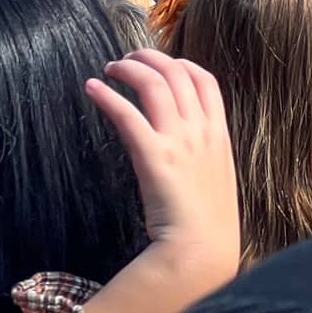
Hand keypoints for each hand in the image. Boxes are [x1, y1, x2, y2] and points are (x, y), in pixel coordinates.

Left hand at [82, 50, 239, 312]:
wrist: (201, 254)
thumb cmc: (208, 226)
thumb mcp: (218, 179)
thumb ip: (205, 153)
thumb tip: (186, 139)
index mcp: (219, 135)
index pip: (205, 80)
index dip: (181, 63)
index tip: (163, 63)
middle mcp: (200, 131)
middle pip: (175, 72)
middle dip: (149, 57)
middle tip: (127, 59)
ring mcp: (179, 141)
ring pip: (153, 83)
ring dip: (128, 68)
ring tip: (109, 69)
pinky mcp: (154, 155)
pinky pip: (128, 113)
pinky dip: (107, 96)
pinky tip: (92, 89)